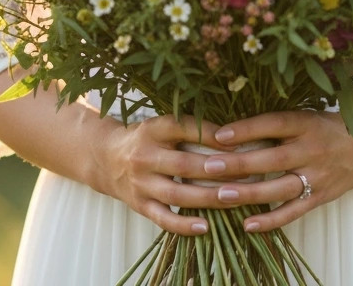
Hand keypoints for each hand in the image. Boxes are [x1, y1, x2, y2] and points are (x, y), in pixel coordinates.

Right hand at [101, 112, 250, 235]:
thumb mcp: (162, 125)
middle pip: (183, 164)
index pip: (184, 128)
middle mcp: (145, 156)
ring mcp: (141, 183)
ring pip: (177, 194)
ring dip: (207, 198)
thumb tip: (232, 134)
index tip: (236, 140)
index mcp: (154, 129)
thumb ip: (190, 128)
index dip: (210, 134)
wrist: (107, 158)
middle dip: (215, 170)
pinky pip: (164, 218)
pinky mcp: (140, 205)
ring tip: (234, 198)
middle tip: (245, 172)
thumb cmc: (147, 139)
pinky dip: (185, 225)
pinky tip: (207, 226)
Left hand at [194, 110, 352, 232]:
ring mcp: (317, 176)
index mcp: (307, 123)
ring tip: (221, 195)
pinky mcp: (320, 197)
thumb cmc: (327, 128)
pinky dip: (270, 220)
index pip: (274, 124)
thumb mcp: (305, 116)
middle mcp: (312, 150)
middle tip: (209, 166)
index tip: (219, 134)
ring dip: (249, 193)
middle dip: (239, 163)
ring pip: (280, 188)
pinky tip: (247, 225)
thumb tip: (233, 128)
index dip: (247, 128)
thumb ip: (276, 124)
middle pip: (272, 158)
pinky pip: (293, 212)